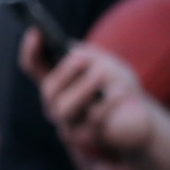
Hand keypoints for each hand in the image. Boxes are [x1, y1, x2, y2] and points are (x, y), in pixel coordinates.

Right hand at [36, 38, 153, 161]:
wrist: (138, 117)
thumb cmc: (116, 88)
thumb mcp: (105, 64)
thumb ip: (88, 56)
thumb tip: (73, 55)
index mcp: (57, 81)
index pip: (34, 66)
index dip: (31, 50)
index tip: (36, 32)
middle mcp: (56, 103)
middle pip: (48, 90)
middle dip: (64, 73)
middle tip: (82, 58)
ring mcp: (68, 123)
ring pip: (62, 109)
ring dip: (82, 89)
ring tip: (101, 75)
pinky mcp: (88, 137)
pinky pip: (92, 121)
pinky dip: (108, 103)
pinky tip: (120, 91)